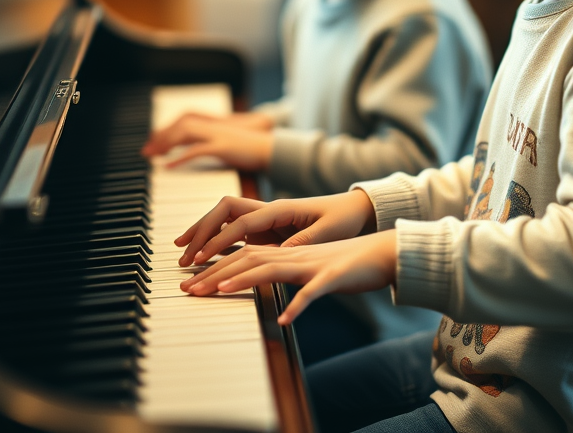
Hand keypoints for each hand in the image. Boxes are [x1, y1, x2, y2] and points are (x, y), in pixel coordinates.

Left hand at [141, 115, 274, 170]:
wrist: (275, 150)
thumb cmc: (253, 151)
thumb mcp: (229, 145)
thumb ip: (213, 145)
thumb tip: (199, 151)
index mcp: (215, 124)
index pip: (184, 119)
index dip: (167, 128)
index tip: (154, 141)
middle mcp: (214, 125)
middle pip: (180, 123)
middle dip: (161, 135)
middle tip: (146, 151)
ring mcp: (219, 134)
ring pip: (184, 132)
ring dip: (165, 143)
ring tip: (152, 155)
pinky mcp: (224, 147)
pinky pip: (196, 150)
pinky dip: (179, 158)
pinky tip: (167, 166)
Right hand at [175, 188, 376, 266]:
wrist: (353, 209)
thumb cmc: (342, 219)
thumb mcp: (327, 232)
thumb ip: (303, 241)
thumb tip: (281, 251)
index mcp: (280, 209)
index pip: (240, 222)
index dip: (219, 238)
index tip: (201, 256)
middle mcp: (267, 210)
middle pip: (223, 211)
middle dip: (200, 229)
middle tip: (183, 253)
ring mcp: (264, 218)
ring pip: (223, 218)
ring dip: (203, 231)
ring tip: (182, 250)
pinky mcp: (265, 228)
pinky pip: (232, 230)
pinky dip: (215, 239)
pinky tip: (203, 252)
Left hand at [180, 229, 397, 324]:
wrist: (384, 253)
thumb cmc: (346, 264)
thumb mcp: (310, 268)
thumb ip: (285, 273)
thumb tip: (261, 283)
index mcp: (288, 253)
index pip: (243, 255)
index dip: (216, 267)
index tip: (192, 282)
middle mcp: (295, 255)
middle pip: (248, 258)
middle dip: (216, 273)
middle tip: (189, 289)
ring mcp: (314, 264)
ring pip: (272, 268)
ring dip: (243, 280)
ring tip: (218, 293)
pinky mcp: (334, 278)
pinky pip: (313, 292)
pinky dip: (297, 304)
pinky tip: (282, 319)